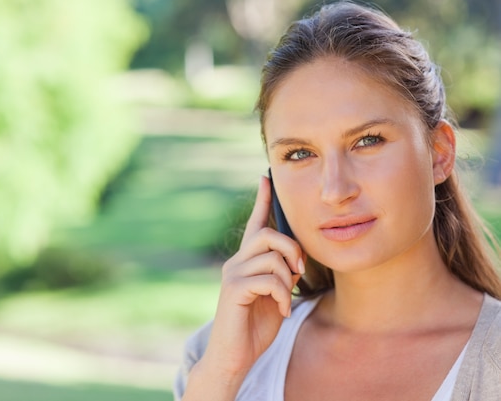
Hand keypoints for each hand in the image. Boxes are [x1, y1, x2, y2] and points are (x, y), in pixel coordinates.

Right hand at [202, 175, 304, 377]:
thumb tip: (296, 259)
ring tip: (287, 298)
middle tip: (299, 271)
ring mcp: (233, 274)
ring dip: (288, 279)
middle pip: (267, 235)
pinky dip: (283, 295)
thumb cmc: (255, 325)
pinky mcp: (233, 290)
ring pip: (270, 256)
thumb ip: (282, 274)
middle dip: (291, 249)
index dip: (261, 201)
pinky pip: (268, 279)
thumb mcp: (276, 295)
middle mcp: (236, 262)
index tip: (265, 178)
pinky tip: (282, 310)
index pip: (255, 224)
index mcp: (247, 261)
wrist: (235, 355)